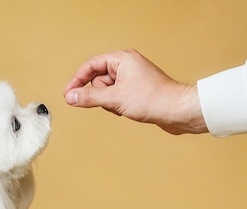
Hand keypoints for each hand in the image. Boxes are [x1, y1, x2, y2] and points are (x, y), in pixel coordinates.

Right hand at [63, 49, 206, 134]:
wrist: (178, 111)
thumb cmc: (154, 99)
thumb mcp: (115, 98)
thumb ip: (89, 97)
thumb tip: (71, 96)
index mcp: (122, 58)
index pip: (91, 66)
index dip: (77, 80)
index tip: (68, 94)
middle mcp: (127, 65)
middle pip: (98, 80)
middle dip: (101, 95)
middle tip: (112, 102)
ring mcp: (131, 78)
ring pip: (106, 91)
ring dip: (109, 102)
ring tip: (123, 107)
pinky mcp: (135, 91)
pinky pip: (115, 98)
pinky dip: (117, 106)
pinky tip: (128, 110)